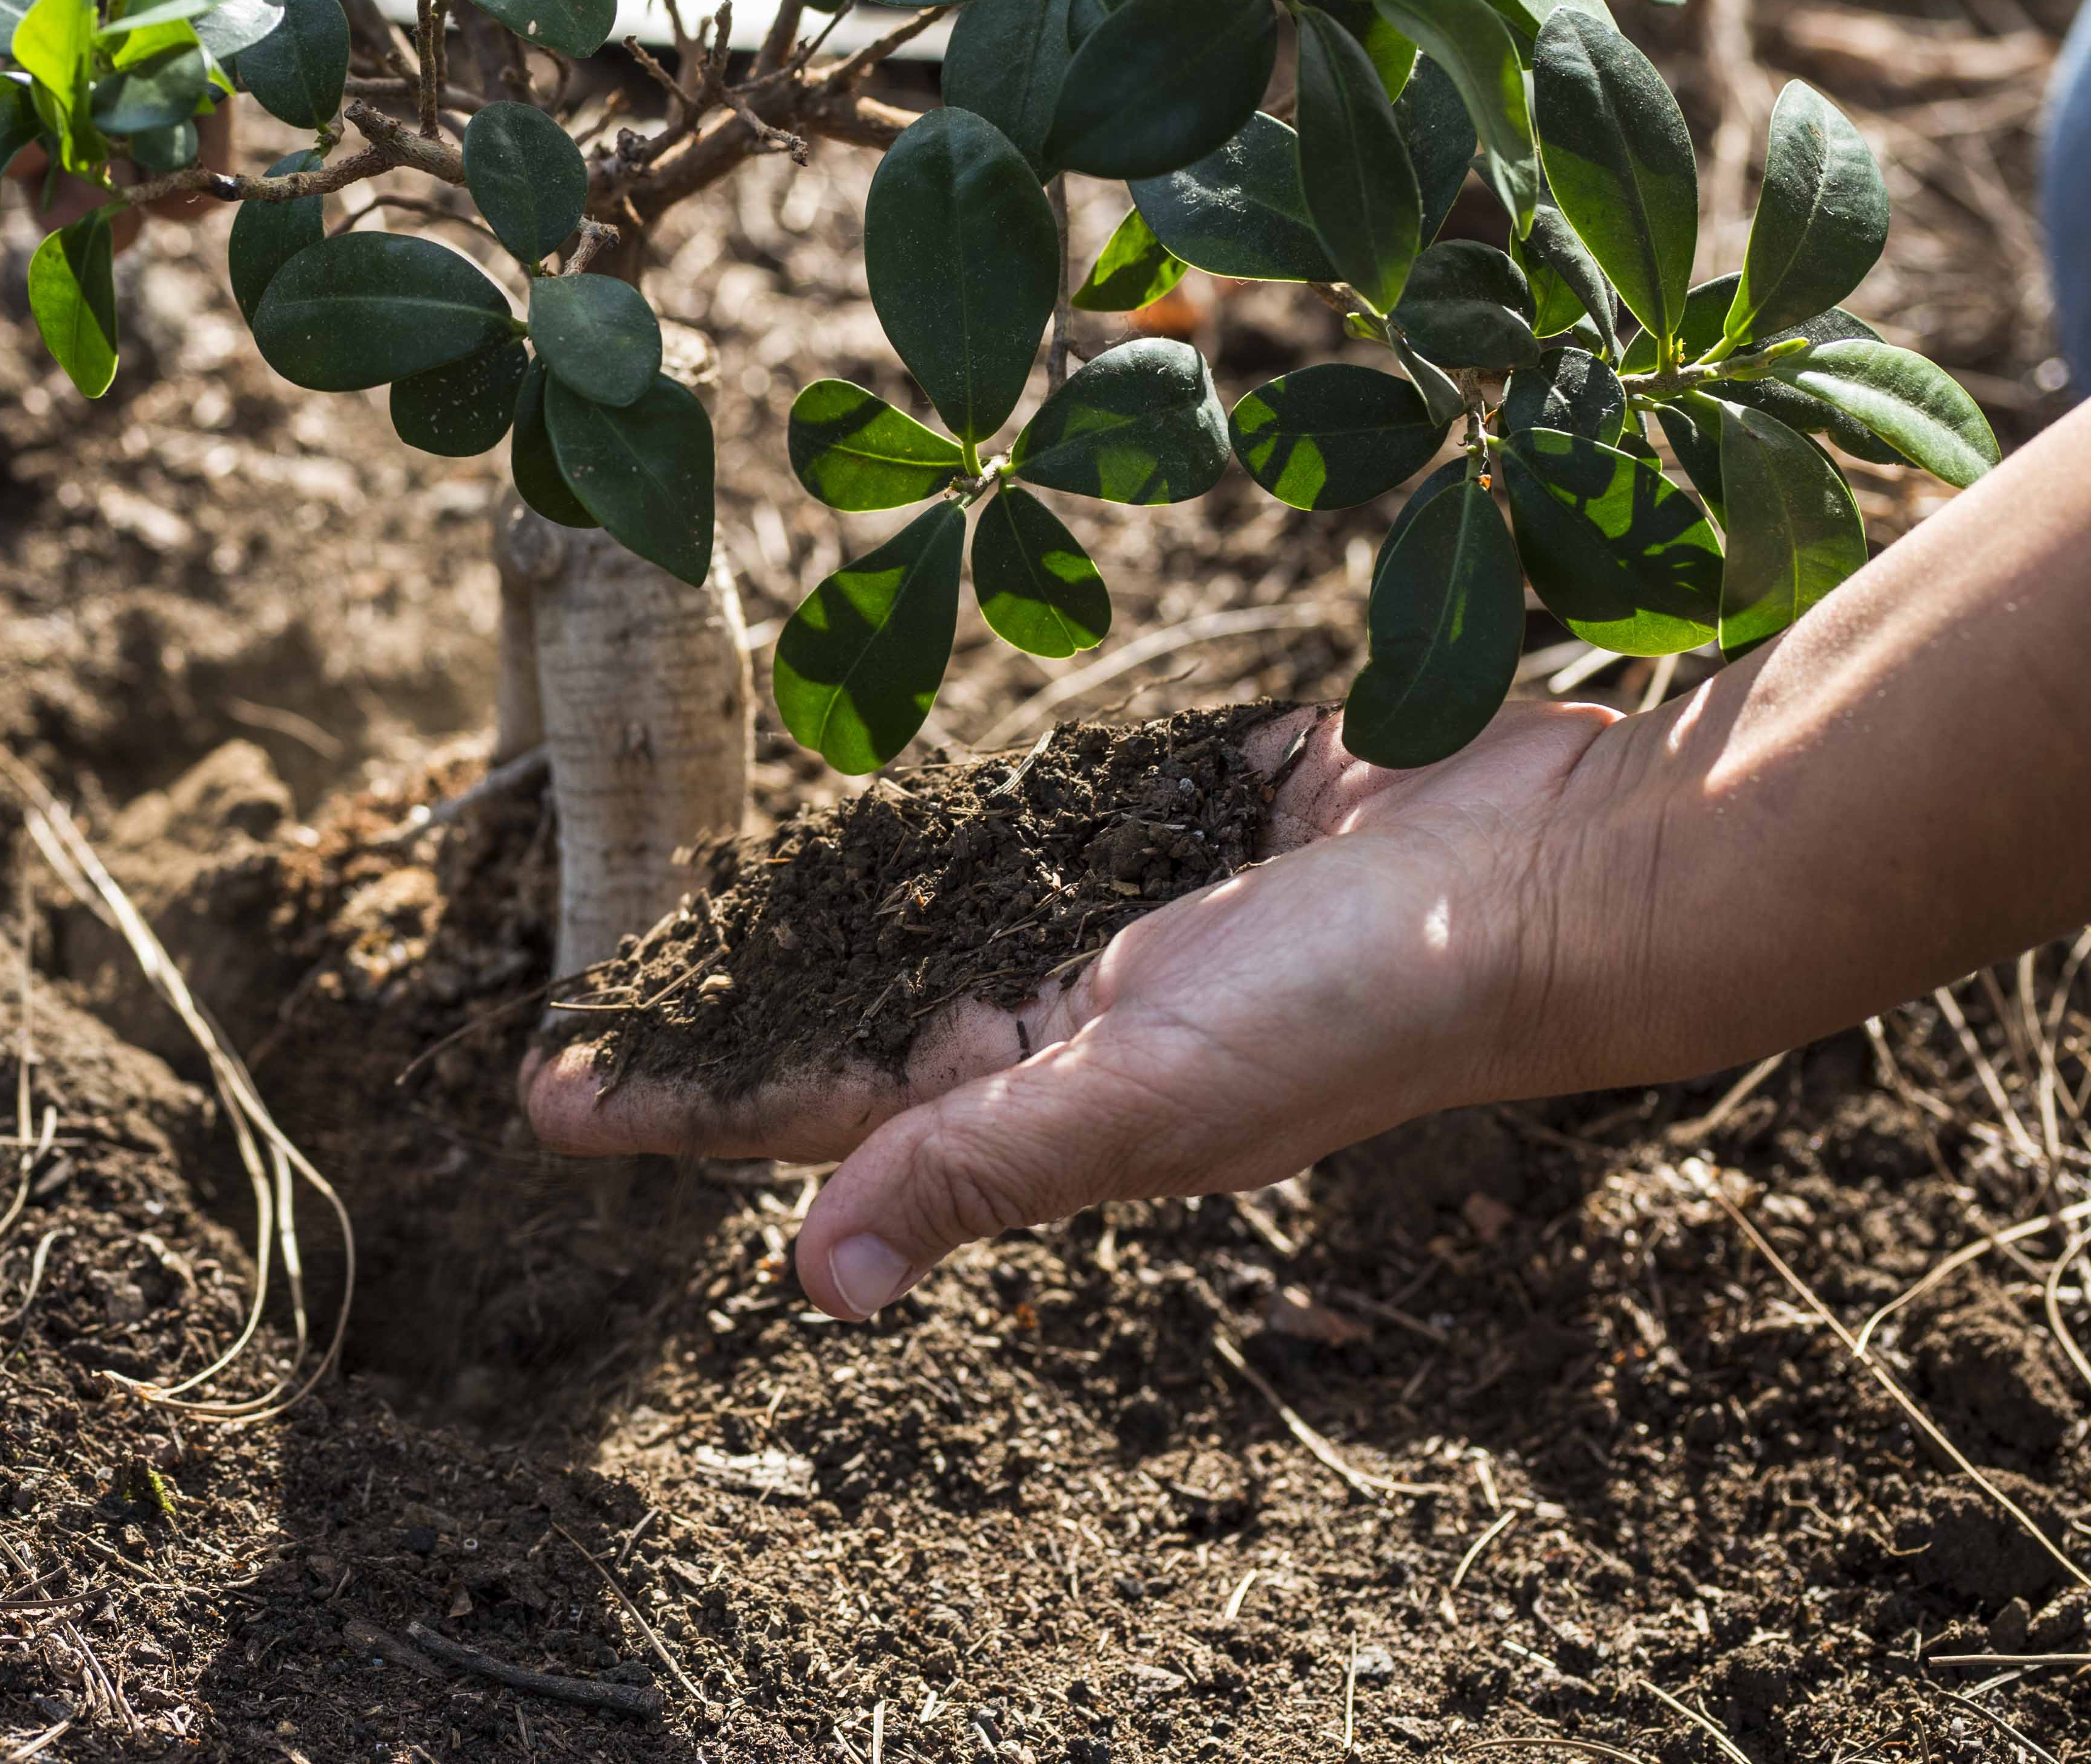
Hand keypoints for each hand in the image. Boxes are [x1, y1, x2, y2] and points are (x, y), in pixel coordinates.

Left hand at [524, 701, 1639, 1319]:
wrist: (1547, 876)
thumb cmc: (1357, 998)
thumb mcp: (1145, 1089)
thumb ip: (982, 1163)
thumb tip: (818, 1279)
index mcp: (1043, 1091)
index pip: (811, 1104)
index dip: (680, 1100)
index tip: (543, 1094)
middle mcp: (1061, 1016)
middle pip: (840, 1008)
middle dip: (714, 1011)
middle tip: (574, 999)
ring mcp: (1113, 918)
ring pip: (920, 913)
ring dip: (809, 917)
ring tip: (686, 908)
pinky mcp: (1168, 821)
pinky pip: (1031, 821)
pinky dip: (952, 825)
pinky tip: (868, 811)